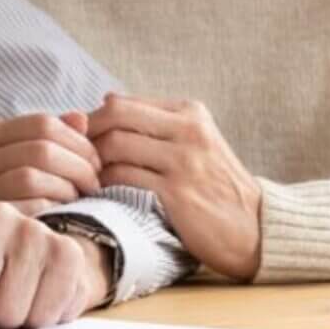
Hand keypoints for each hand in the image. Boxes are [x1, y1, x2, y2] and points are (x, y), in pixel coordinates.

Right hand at [0, 111, 101, 213]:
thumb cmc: (13, 199)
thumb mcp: (27, 163)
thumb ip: (53, 138)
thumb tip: (81, 119)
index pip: (42, 123)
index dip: (78, 141)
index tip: (96, 162)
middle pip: (41, 150)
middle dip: (78, 166)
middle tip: (94, 183)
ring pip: (32, 178)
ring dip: (67, 188)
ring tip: (79, 198)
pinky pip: (26, 208)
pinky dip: (52, 209)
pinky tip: (63, 214)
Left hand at [87, 94, 261, 279]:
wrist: (254, 229)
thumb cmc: (217, 187)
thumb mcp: (196, 143)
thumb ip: (156, 123)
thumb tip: (106, 99)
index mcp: (190, 112)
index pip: (125, 102)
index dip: (94, 120)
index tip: (81, 140)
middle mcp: (188, 130)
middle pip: (116, 116)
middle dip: (87, 134)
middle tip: (75, 156)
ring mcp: (183, 160)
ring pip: (115, 145)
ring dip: (92, 161)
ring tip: (86, 176)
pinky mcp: (176, 192)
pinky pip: (123, 177)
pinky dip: (104, 183)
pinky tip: (100, 193)